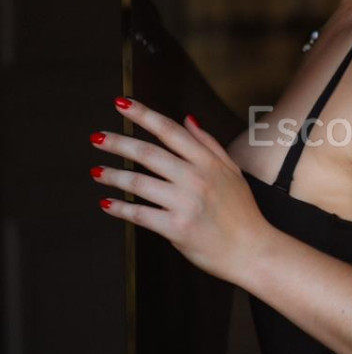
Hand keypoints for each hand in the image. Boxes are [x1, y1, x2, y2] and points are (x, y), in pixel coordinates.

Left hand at [90, 96, 270, 284]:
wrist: (252, 250)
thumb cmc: (243, 213)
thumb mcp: (232, 171)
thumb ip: (208, 144)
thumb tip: (188, 119)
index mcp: (208, 162)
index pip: (169, 130)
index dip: (143, 114)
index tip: (122, 103)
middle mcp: (195, 179)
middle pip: (148, 154)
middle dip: (118, 143)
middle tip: (98, 138)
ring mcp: (185, 203)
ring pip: (139, 183)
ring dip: (113, 176)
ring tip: (97, 172)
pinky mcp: (176, 228)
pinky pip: (140, 215)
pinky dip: (120, 208)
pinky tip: (107, 203)